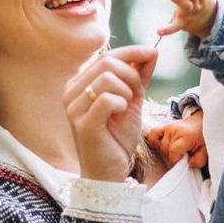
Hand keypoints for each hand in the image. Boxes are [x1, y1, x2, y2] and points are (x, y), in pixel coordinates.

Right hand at [64, 45, 157, 181]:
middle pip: (106, 62)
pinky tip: (121, 113)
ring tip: (126, 108)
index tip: (152, 53)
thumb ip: (138, 76)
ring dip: (127, 91)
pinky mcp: (83, 125)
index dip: (132, 52)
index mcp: (78, 84)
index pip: (105, 55)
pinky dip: (121, 103)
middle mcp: (70, 93)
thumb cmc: (117, 137)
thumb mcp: (131, 100)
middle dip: (131, 75)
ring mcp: (73, 109)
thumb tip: (152, 51)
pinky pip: (107, 99)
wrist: (110, 171)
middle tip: (136, 96)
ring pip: (107, 77)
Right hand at [146, 114, 207, 169]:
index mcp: (186, 135)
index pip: (173, 151)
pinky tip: (161, 145)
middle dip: (173, 156)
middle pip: (166, 149)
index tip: (182, 161)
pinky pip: (153, 134)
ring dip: (166, 151)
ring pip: (160, 145)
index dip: (176, 160)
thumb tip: (189, 164)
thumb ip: (199, 160)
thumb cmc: (203, 137)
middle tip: (182, 156)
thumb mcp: (206, 150)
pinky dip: (154, 141)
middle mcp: (175, 130)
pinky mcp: (164, 126)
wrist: (201, 122)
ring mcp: (168, 127)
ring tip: (176, 150)